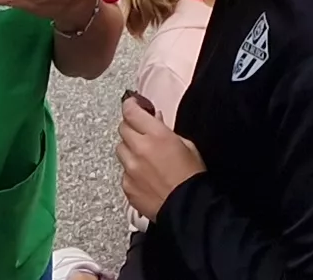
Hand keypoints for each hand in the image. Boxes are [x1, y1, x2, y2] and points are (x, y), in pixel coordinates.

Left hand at [118, 91, 206, 215]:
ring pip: (120, 149)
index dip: (130, 105)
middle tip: (142, 131)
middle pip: (122, 128)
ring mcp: (130, 169)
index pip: (131, 112)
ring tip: (144, 156)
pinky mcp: (126, 186)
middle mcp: (139, 149)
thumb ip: (166, 130)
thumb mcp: (187, 145)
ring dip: (129, 148)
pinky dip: (131, 170)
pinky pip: (123, 171)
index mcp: (156, 135)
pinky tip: (146, 176)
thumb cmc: (192, 176)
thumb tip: (155, 120)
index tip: (133, 104)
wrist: (187, 208)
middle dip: (131, 127)